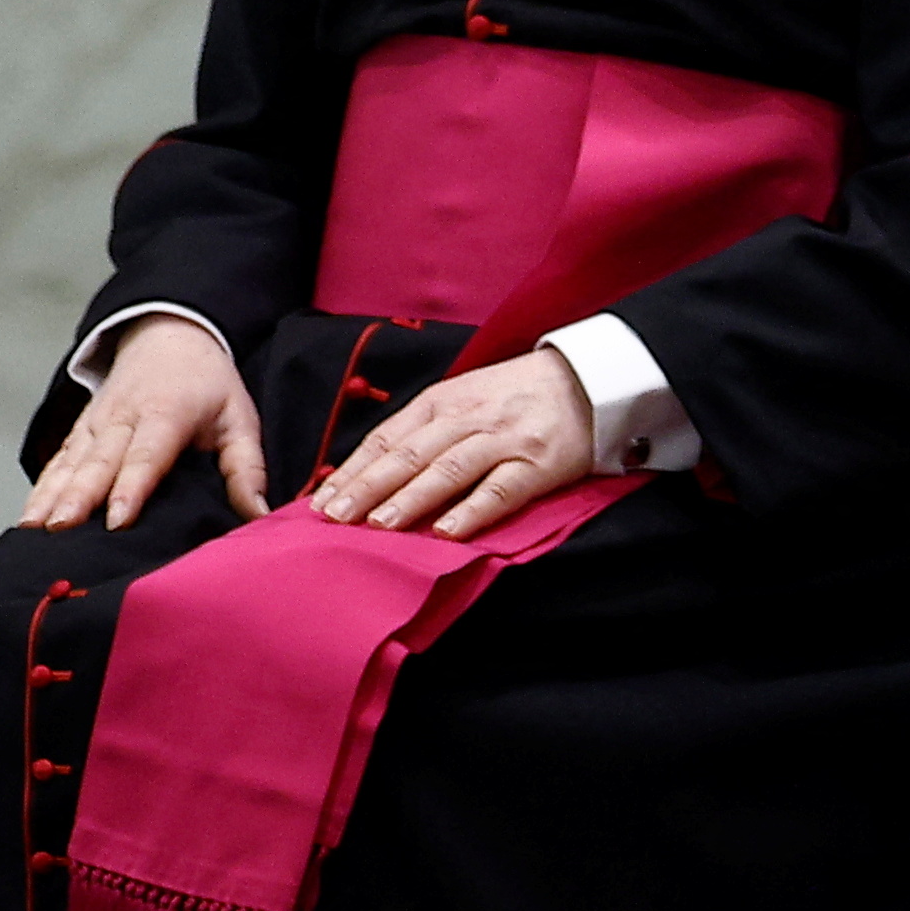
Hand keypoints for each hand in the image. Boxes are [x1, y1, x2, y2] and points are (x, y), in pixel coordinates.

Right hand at [23, 315, 267, 530]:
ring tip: (31, 529)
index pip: (146, 456)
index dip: (131, 488)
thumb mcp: (240, 419)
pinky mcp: (81, 429)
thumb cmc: (209, 384)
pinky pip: (59, 461)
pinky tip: (27, 516)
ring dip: (51, 495)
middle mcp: (123, 417)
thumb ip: (248, 468)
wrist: (169, 335)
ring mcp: (96, 422)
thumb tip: (259, 515)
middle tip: (60, 529)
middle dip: (78, 497)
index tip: (116, 520)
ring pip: (71, 462)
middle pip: (98, 462)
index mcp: (166, 413)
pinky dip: (42, 487)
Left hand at [310, 348, 596, 539]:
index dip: (353, 470)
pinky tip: (446, 531)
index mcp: (442, 402)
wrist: (589, 379)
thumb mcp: (464, 398)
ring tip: (378, 526)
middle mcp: (467, 418)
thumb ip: (424, 430)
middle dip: (368, 487)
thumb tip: (372, 471)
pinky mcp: (538, 464)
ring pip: (447, 469)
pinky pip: (500, 490)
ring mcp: (503, 440)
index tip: (320, 501)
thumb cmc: (517, 395)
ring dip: (410, 498)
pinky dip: (471, 510)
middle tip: (333, 518)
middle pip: (409, 454)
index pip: (387, 438)